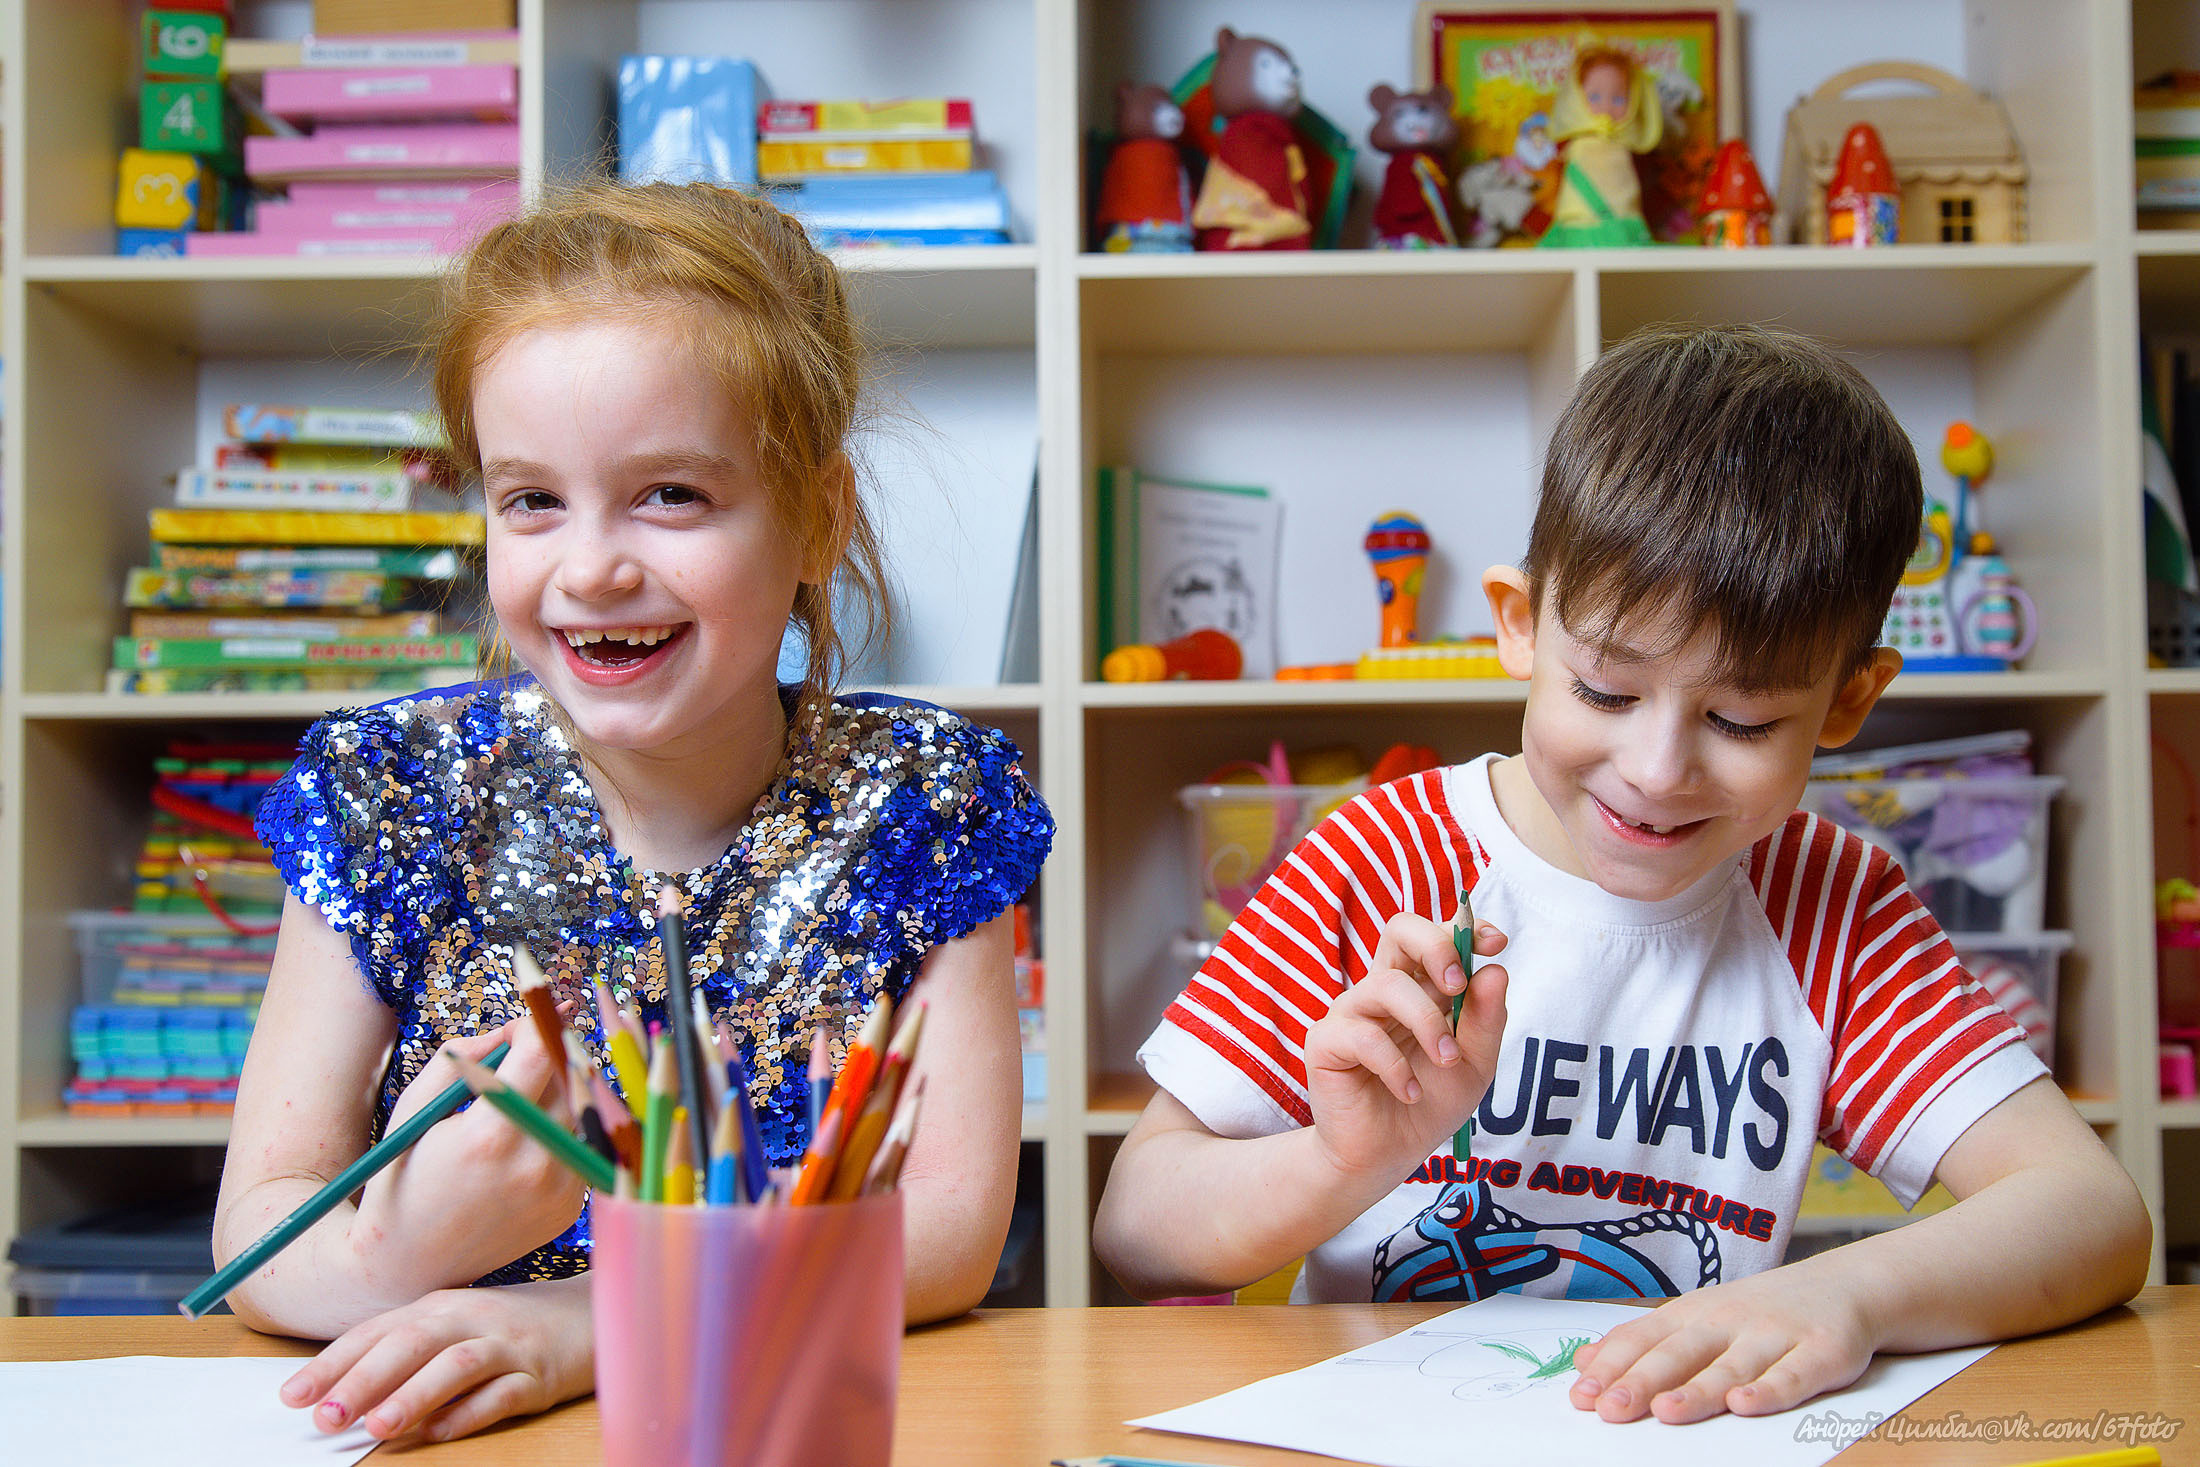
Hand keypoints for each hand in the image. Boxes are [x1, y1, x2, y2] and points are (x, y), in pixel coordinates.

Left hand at [280, 1275, 592, 1442]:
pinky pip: (503, 1393)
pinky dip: (470, 1412)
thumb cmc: (512, 1328)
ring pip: (456, 1365)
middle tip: (325, 1417)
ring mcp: (508, 1346)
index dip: (334, 1363)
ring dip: (415, 1395)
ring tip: (378, 1425)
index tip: (292, 1396)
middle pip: (412, 1343)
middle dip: (364, 1380)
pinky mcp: (540, 1375)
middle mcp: (471, 1319)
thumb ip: (406, 1354)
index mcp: (441, 1307)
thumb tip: (346, 1394)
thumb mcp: (456, 1327)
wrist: (592, 1315)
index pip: (378, 1331)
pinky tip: (442, 1430)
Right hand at [350, 1015, 586, 1295]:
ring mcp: (559, 1190)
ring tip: (522, 1104)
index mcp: (491, 1134)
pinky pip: (581, 1146)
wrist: (410, 1264)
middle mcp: (535, 1163)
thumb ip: (466, 1054)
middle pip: (569, 1077)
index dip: (534, 1025)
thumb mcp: (418, 1106)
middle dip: (549, 1058)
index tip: (522, 1025)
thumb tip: (517, 1027)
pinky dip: (562, 1133)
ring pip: (583, 1110)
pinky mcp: (570, 1208)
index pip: (541, 1050)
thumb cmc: (406, 1174)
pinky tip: (526, 1144)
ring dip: (561, 1094)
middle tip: (523, 1059)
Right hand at [1303, 913, 1507, 1183]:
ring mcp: (1351, 1012)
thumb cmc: (1429, 1103)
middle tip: (1458, 987)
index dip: (1463, 928)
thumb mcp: (1475, 1065)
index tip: (1494, 944)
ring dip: (1427, 1022)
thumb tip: (1495, 970)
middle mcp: (1383, 989)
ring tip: (1446, 1062)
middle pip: (1399, 929)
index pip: (1433, 934)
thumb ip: (1486, 1020)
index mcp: (1420, 986)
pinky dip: (1395, 1066)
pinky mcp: (1325, 1041)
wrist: (1388, 1155)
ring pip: (1386, 985)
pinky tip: (1410, 1093)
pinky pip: (1361, 1036)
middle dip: (1436, 946)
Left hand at [1569, 1263, 1874, 1423]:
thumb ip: (1644, 1343)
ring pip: (1731, 1366)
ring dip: (1698, 1390)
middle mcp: (1729, 1320)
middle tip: (1611, 1409)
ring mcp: (1775, 1335)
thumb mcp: (1698, 1319)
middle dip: (1643, 1381)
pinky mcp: (1822, 1352)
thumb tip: (1584, 1362)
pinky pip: (1794, 1375)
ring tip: (1665, 1412)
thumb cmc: (1760, 1312)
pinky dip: (1770, 1389)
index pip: (1645, 1340)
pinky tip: (1745, 1403)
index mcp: (1693, 1314)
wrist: (1846, 1284)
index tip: (1581, 1395)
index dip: (1613, 1367)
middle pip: (1680, 1353)